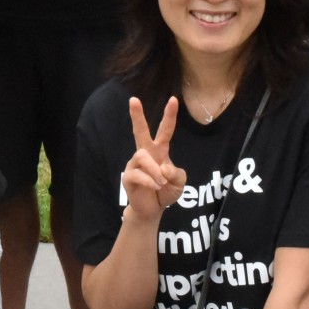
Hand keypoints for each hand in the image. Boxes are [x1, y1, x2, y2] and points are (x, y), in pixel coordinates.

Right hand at [121, 97, 185, 224]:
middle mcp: (146, 154)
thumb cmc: (166, 191)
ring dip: (155, 170)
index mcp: (160, 151)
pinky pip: (138, 174)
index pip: (165, 131)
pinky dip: (150, 181)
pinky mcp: (128, 177)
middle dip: (137, 116)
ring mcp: (135, 164)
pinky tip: (155, 187)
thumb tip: (163, 167)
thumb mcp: (179, 183)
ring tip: (161, 182)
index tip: (173, 99)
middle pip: (140, 131)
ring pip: (143, 156)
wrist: (153, 209)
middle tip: (133, 99)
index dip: (169, 116)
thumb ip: (177, 173)